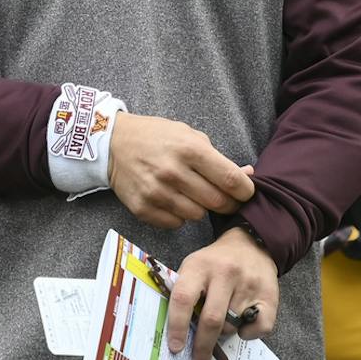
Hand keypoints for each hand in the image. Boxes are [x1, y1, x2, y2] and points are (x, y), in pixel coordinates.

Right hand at [109, 113, 254, 228]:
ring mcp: (157, 192)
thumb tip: (247, 175)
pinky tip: (172, 200)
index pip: (230, 179)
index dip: (245, 190)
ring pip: (198, 216)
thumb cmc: (157, 137)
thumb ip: (218, 158)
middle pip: (217, 202)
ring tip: (191, 193)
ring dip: (201, 208)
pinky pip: (176, 223)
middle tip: (224, 198)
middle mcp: (173, 172)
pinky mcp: (143, 208)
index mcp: (189, 149)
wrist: (113, 143)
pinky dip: (179, 215)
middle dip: (228, 203)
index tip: (246, 192)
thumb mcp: (189, 136)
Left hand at [164, 226, 277, 359]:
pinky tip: (243, 323)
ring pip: (233, 326)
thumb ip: (186, 295)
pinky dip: (248, 334)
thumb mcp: (194, 268)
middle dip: (203, 347)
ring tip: (223, 321)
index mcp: (199, 266)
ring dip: (224, 333)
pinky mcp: (270, 295)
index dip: (177, 326)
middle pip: (212, 319)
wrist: (251, 244)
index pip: (183, 298)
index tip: (176, 348)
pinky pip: (258, 329)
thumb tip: (178, 337)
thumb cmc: (215, 264)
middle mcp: (224, 273)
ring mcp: (249, 283)